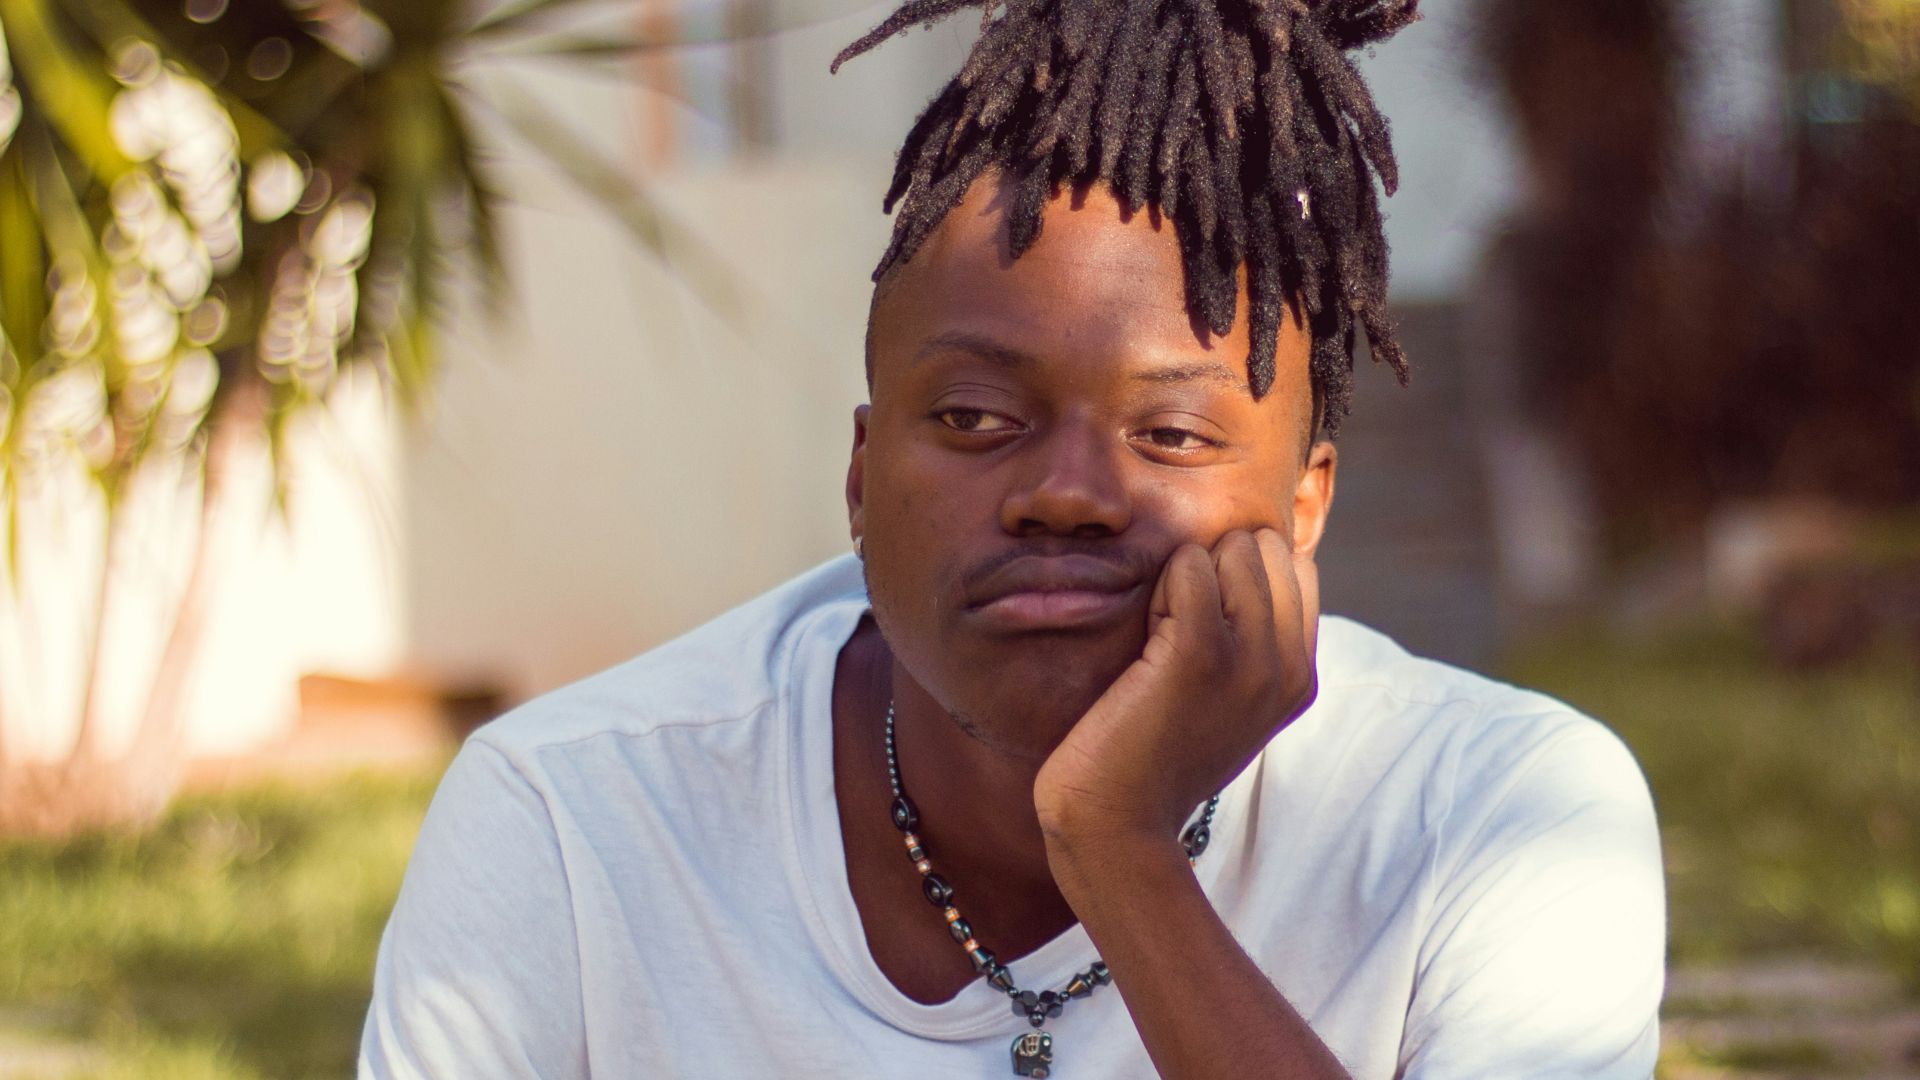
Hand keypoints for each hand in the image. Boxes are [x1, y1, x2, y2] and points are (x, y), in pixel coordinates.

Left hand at [1032, 528, 1320, 849]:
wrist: (1117, 822)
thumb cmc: (1153, 757)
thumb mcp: (1228, 703)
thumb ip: (1252, 646)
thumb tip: (1246, 562)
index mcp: (1301, 677)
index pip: (1297, 568)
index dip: (1241, 576)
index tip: (1205, 624)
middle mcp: (1288, 667)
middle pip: (1267, 548)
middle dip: (1216, 565)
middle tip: (1178, 627)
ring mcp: (1251, 659)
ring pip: (1234, 549)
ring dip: (1187, 573)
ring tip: (1161, 634)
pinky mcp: (1199, 651)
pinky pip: (1190, 564)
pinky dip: (1163, 582)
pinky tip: (1147, 633)